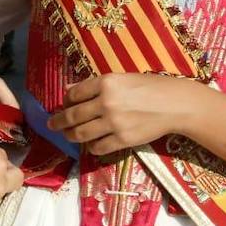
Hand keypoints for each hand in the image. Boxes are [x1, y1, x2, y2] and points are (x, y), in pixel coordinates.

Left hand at [48, 73, 190, 155]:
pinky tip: (90, 144)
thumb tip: (69, 89)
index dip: (66, 101)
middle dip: (59, 122)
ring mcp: (114, 123)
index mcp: (105, 83)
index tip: (63, 105)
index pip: (74, 94)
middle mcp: (106, 102)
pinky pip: (98, 147)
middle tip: (51, 125)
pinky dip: (91, 147)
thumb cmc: (150, 86)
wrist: (174, 104)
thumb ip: (95, 84)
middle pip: (73, 115)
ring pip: (81, 133)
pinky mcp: (122, 140)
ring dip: (70, 135)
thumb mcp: (121, 78)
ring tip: (66, 135)